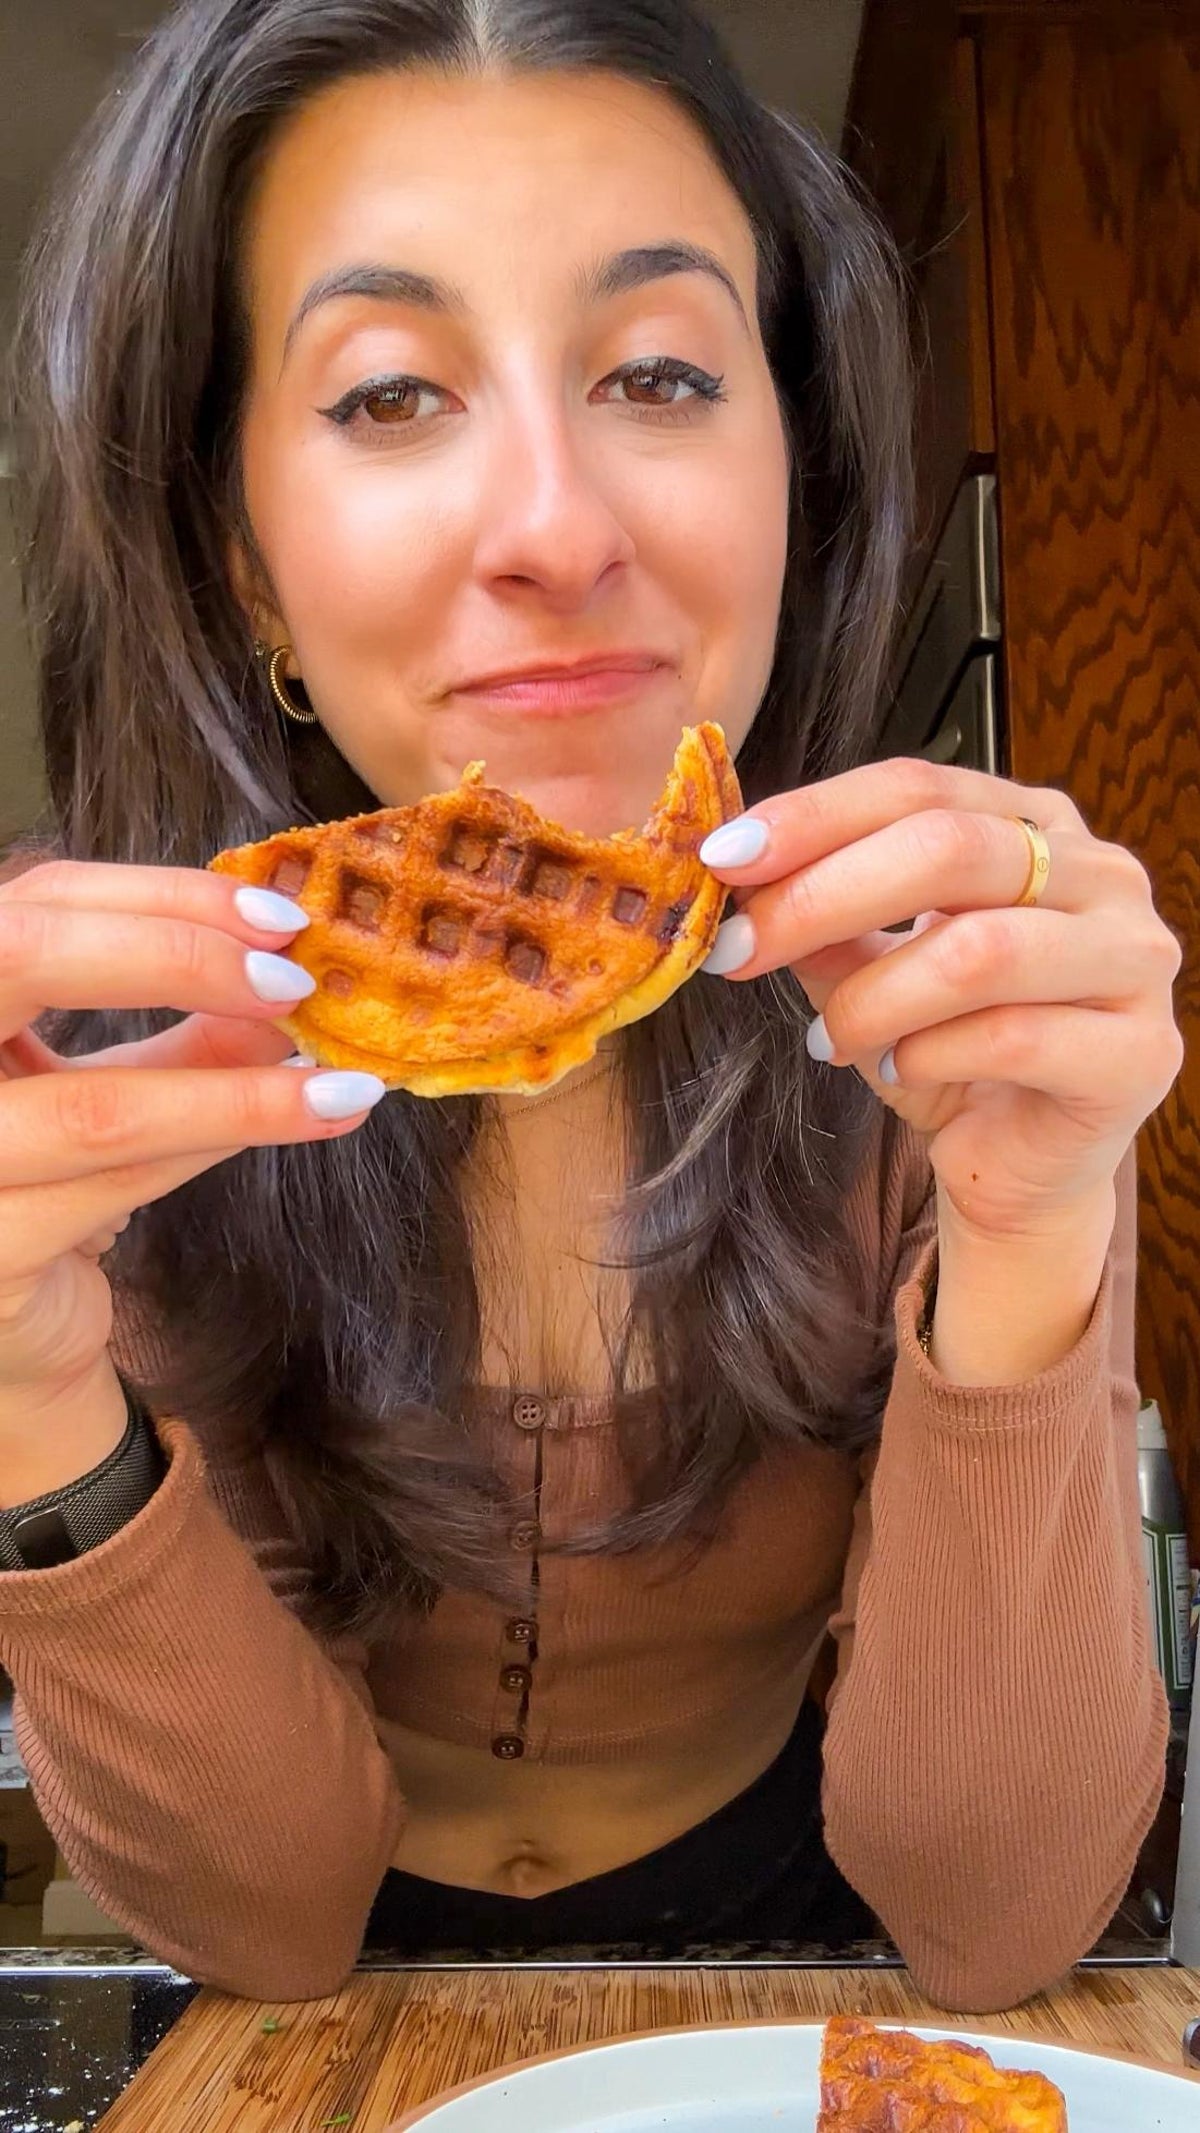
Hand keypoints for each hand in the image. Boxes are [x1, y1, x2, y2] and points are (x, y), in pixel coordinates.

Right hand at [0, 860, 385, 1397]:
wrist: (6, 1345)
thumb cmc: (44, 1190)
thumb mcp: (106, 1090)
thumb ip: (184, 1033)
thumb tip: (289, 975)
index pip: (36, 904)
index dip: (160, 897)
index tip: (278, 917)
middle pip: (21, 956)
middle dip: (174, 952)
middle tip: (294, 980)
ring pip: (97, 1105)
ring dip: (237, 1089)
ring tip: (338, 1081)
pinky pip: (116, 1187)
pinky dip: (215, 1144)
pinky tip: (300, 1122)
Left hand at [700, 759, 1183, 1239]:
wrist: (1018, 1169)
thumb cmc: (951, 1052)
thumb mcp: (873, 968)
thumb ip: (825, 917)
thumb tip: (738, 876)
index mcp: (1038, 824)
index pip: (920, 788)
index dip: (814, 817)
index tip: (722, 859)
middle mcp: (1103, 876)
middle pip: (950, 848)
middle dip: (823, 897)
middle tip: (740, 951)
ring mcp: (1134, 961)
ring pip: (981, 950)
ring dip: (873, 997)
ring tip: (824, 1039)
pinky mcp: (1138, 1055)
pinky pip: (1013, 1037)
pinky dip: (929, 1055)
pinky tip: (895, 1071)